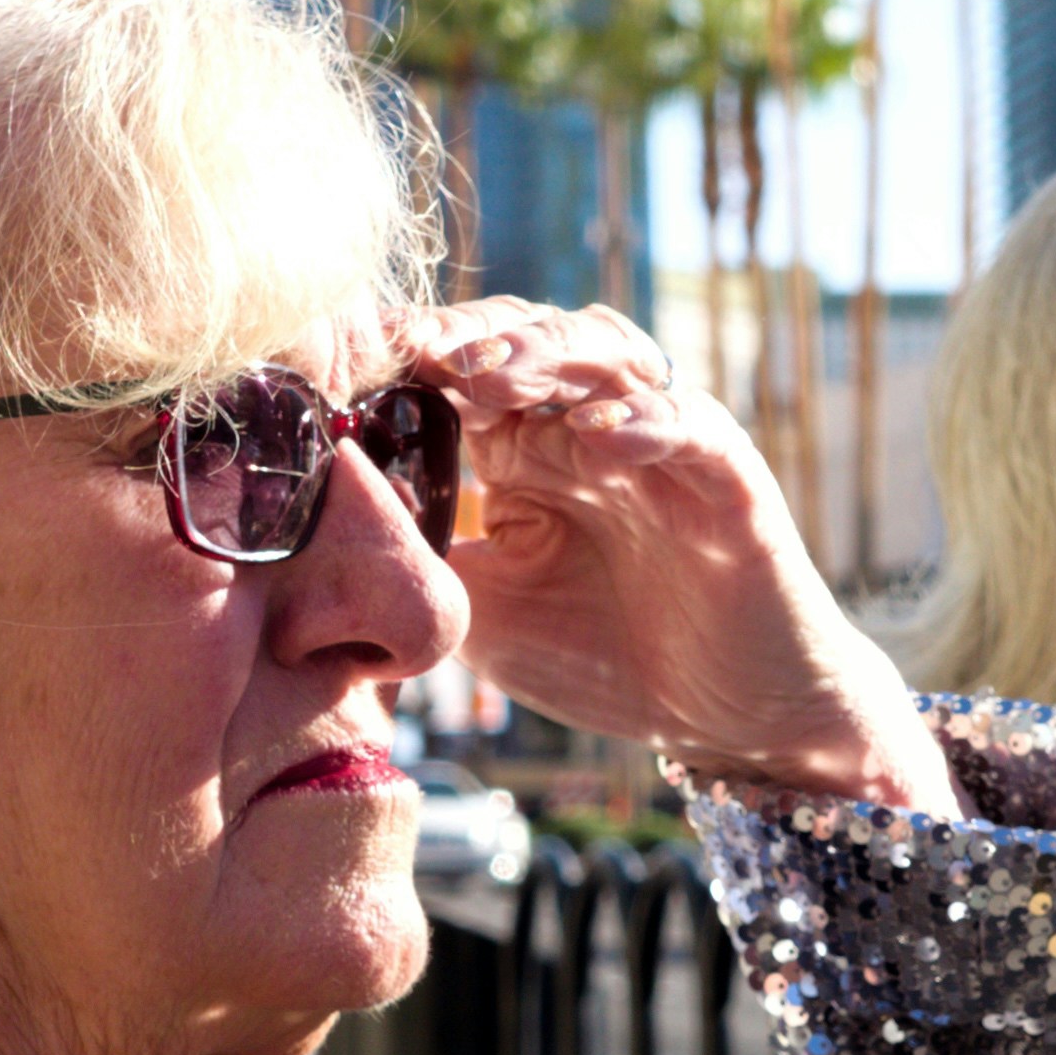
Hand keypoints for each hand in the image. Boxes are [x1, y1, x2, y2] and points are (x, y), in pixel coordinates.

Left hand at [400, 303, 953, 811]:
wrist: (732, 718)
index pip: (469, 370)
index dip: (419, 354)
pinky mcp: (727, 475)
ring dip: (547, 357)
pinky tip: (598, 434)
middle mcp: (593, 428)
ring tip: (491, 374)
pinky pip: (689, 424)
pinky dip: (645, 419)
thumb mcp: (482, 613)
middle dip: (475, 337)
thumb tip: (323, 515)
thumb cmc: (606, 656)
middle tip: (421, 349)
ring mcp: (662, 443)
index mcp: (528, 450)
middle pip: (533, 339)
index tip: (358, 356)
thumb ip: (420, 559)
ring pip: (608, 359)